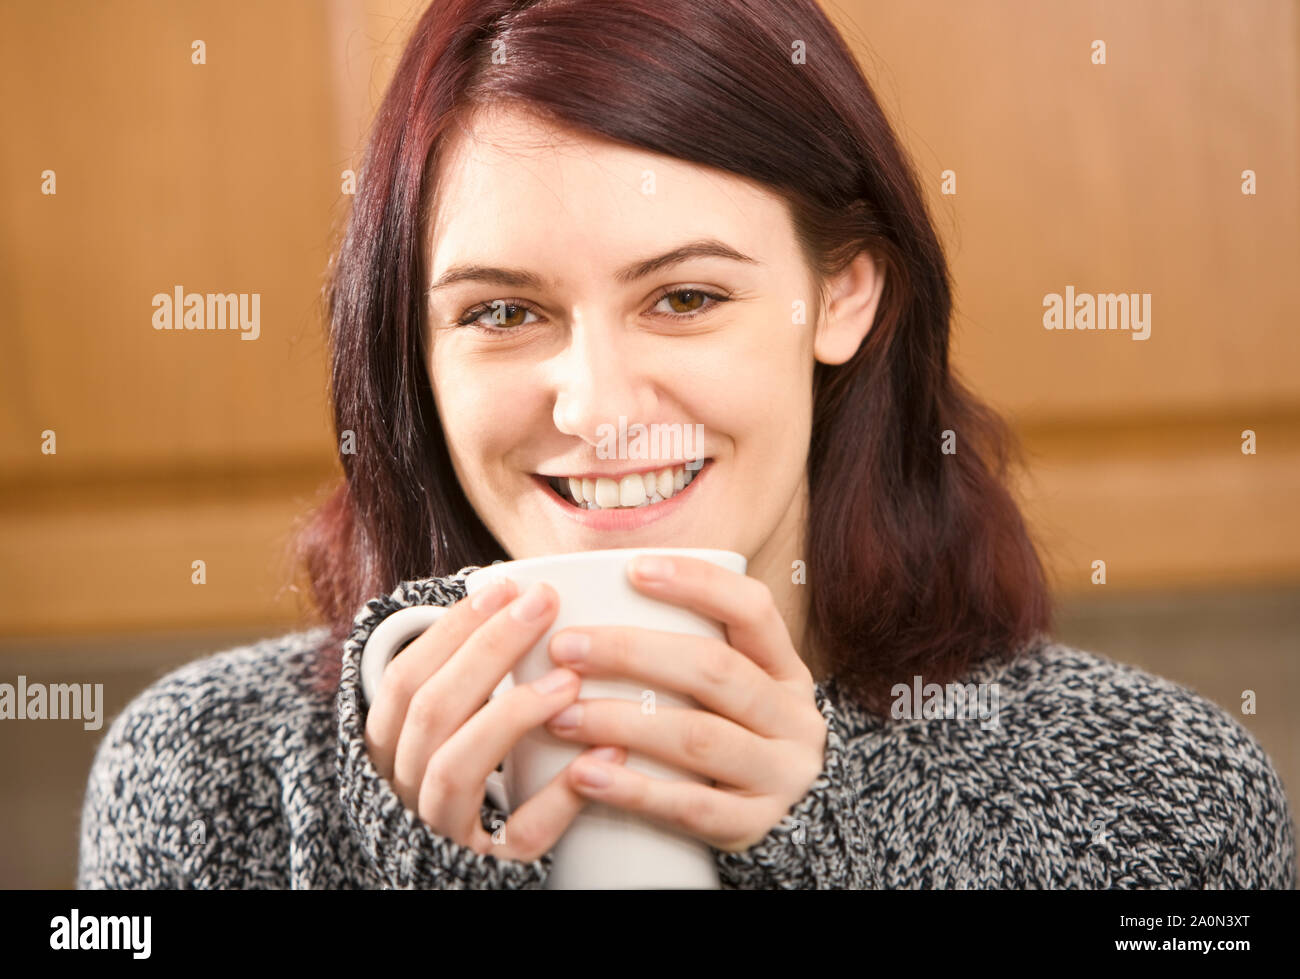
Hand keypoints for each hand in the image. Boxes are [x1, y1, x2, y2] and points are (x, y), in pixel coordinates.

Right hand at [363, 578, 626, 860]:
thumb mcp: (451, 729)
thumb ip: (470, 676)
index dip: (452, 630)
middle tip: (543, 603)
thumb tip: (521, 596)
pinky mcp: (488, 868)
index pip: (405, 679)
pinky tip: (605, 753)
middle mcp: (403, 787)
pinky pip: (520, 834)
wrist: (459, 880)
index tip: (505, 586)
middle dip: (488, 649)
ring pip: (454, 768)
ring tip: (568, 678)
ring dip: (511, 714)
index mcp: (388, 747)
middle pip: (431, 711)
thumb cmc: (469, 780)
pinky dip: (562, 794)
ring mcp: (440, 831)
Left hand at [543, 555, 826, 851]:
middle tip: (564, 648)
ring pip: (698, 738)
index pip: (752, 608)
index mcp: (784, 668)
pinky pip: (692, 806)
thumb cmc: (723, 736)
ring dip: (620, 722)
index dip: (697, 583)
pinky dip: (633, 790)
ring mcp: (781, 774)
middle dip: (631, 653)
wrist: (785, 826)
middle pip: (713, 670)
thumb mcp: (724, 690)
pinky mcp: (756, 825)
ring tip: (559, 716)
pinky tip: (584, 776)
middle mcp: (794, 717)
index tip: (632, 569)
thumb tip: (588, 591)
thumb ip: (678, 648)